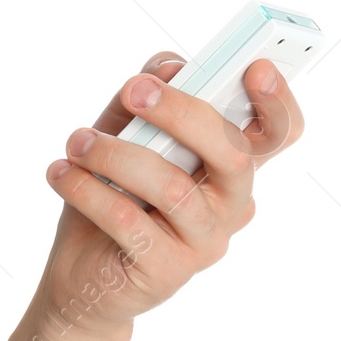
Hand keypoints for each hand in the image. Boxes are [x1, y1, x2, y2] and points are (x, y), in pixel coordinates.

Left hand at [34, 49, 306, 338]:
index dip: (278, 102)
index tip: (256, 67)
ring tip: (75, 142)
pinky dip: (88, 191)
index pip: (277, 134)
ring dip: (116, 155)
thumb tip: (170, 67)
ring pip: (174, 189)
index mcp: (228, 166)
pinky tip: (61, 175)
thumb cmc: (111, 194)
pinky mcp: (168, 272)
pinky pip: (130, 223)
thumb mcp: (123, 135)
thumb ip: (146, 97)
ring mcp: (205, 242)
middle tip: (134, 90)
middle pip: (235, 155)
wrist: (81, 274)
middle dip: (183, 114)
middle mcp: (230, 205)